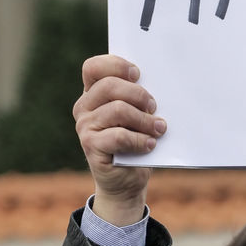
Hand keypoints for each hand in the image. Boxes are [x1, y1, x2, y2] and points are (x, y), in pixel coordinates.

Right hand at [73, 54, 164, 225]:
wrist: (127, 180)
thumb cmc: (136, 141)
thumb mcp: (138, 115)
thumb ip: (138, 98)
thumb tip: (160, 83)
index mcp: (93, 93)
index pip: (94, 67)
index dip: (116, 65)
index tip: (138, 74)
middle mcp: (84, 107)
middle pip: (109, 86)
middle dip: (139, 94)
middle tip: (154, 107)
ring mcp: (85, 126)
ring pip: (117, 110)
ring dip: (144, 119)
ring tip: (159, 129)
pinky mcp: (91, 146)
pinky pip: (119, 136)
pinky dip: (140, 139)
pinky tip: (150, 144)